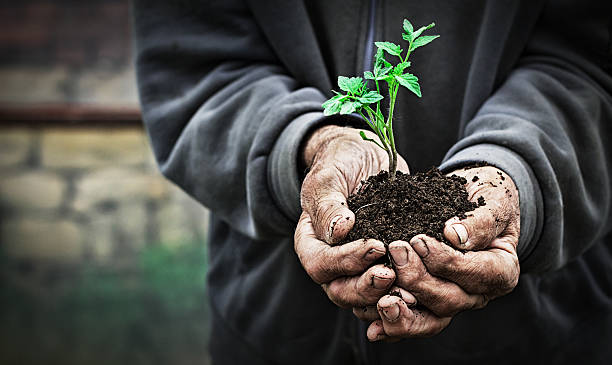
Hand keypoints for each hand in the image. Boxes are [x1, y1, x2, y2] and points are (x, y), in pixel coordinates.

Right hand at [295, 125, 408, 307]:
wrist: (363, 157)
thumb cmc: (340, 162)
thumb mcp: (329, 176)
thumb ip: (328, 204)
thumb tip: (338, 231)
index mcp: (311, 243)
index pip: (321, 264)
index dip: (346, 261)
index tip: (376, 246)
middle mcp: (331, 262)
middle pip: (341, 291)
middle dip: (368, 287)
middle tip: (393, 274)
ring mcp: (357, 270)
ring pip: (366, 301)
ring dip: (388, 299)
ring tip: (411, 291)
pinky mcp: (383, 267)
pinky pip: (389, 294)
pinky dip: (404, 296)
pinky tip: (423, 291)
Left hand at [366, 165, 520, 340]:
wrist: (474, 199)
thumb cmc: (488, 197)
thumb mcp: (495, 201)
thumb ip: (482, 220)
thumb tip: (456, 236)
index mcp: (501, 271)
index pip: (476, 274)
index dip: (447, 262)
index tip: (419, 241)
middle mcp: (477, 294)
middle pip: (449, 301)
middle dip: (419, 280)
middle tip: (396, 252)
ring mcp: (451, 301)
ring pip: (430, 320)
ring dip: (404, 312)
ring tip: (382, 299)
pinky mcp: (428, 303)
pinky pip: (411, 321)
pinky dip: (391, 326)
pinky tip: (373, 328)